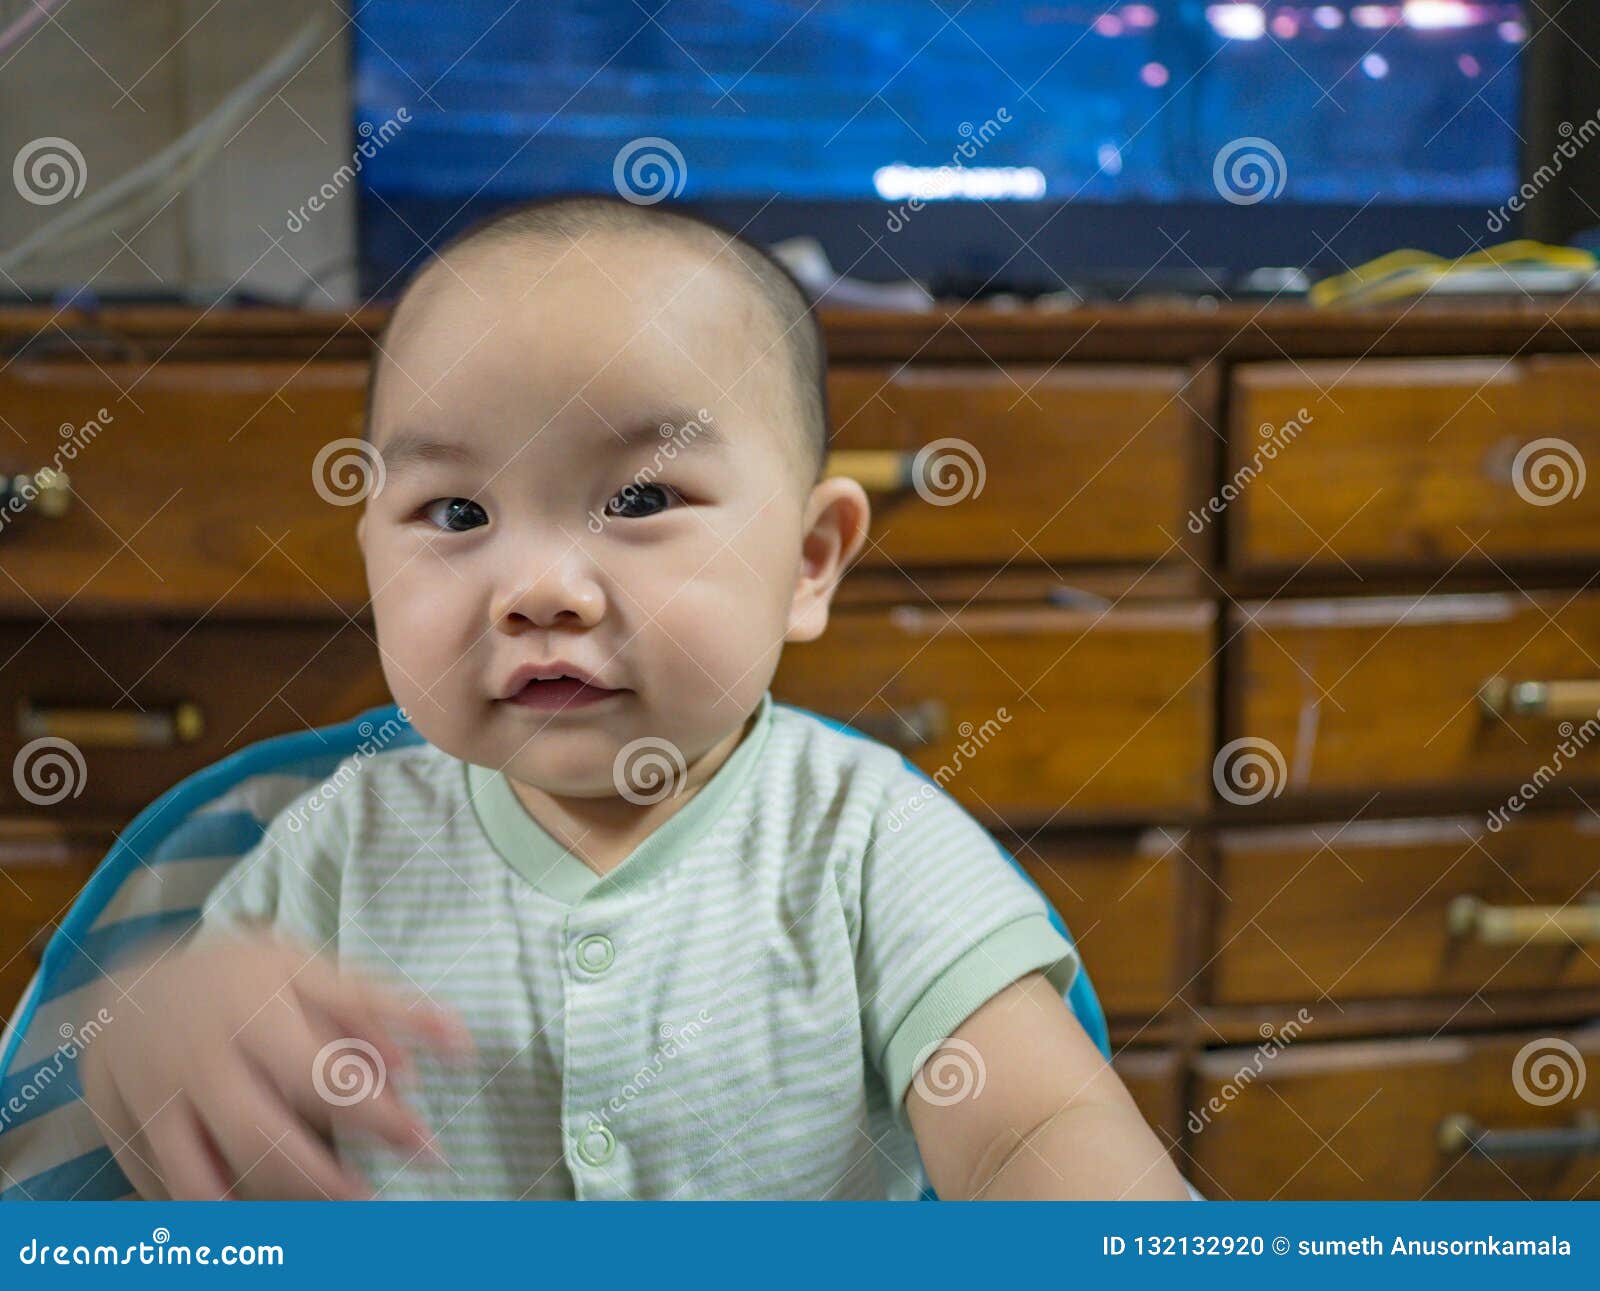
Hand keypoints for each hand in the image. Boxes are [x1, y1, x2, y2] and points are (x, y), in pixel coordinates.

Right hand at [79, 927, 474, 1199]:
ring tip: (321, 1217)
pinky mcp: (124, 1141)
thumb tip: (460, 1042)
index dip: (379, 1118)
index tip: (429, 1149)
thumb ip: (380, 1007)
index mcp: (251, 1010)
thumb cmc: (237, 978)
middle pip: (261, 1140)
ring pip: (204, 1182)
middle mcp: (200, 1061)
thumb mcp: (307, 971)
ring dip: (267, 1212)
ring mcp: (155, 1105)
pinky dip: (213, 1216)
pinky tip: (260, 1221)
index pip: (321, 1076)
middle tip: (370, 1200)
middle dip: (322, 1184)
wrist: (122, 986)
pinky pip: (168, 1196)